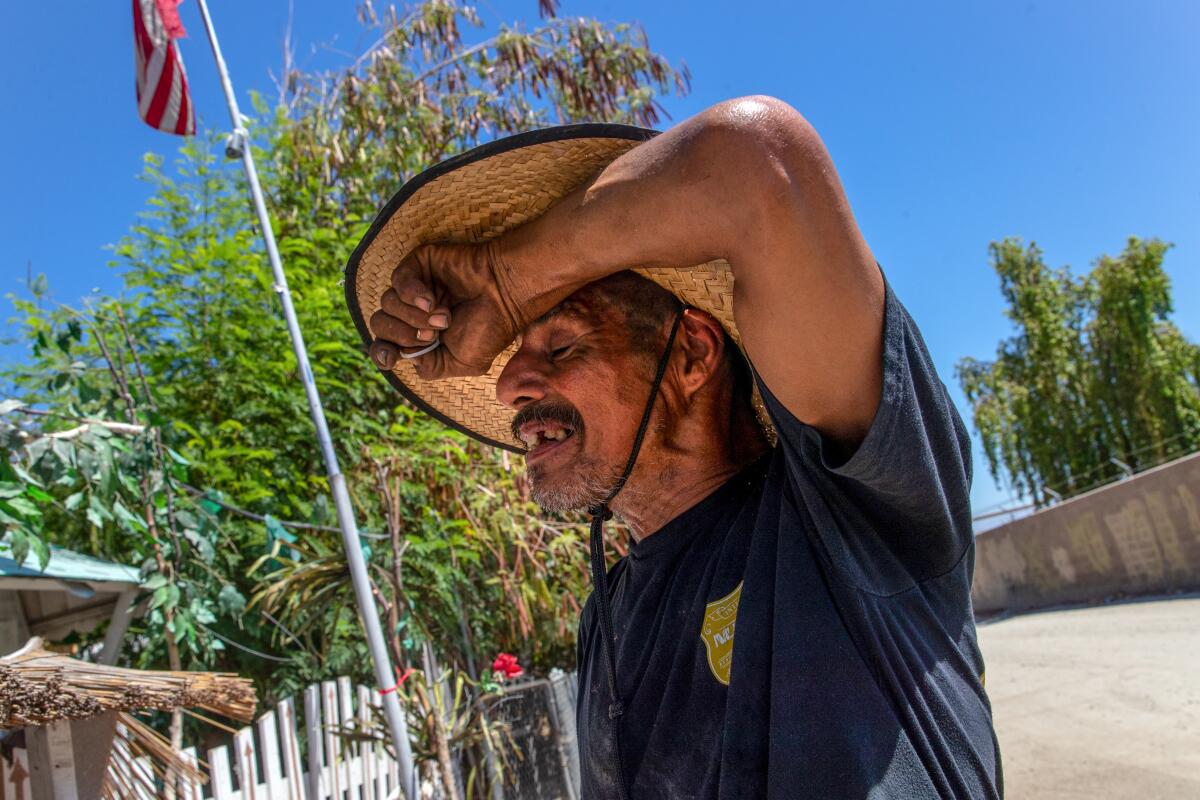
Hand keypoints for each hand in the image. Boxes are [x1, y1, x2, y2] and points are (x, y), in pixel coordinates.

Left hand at [368, 241, 528, 379]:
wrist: (507, 297)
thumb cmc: (490, 329)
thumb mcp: (463, 364)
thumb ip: (430, 368)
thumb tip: (402, 355)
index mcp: (418, 336)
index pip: (383, 344)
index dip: (380, 352)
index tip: (391, 357)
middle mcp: (412, 312)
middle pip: (380, 325)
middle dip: (404, 335)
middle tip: (434, 334)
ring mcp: (414, 287)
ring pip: (387, 304)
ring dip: (414, 317)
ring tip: (444, 317)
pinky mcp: (419, 265)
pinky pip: (397, 281)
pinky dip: (411, 294)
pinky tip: (431, 301)